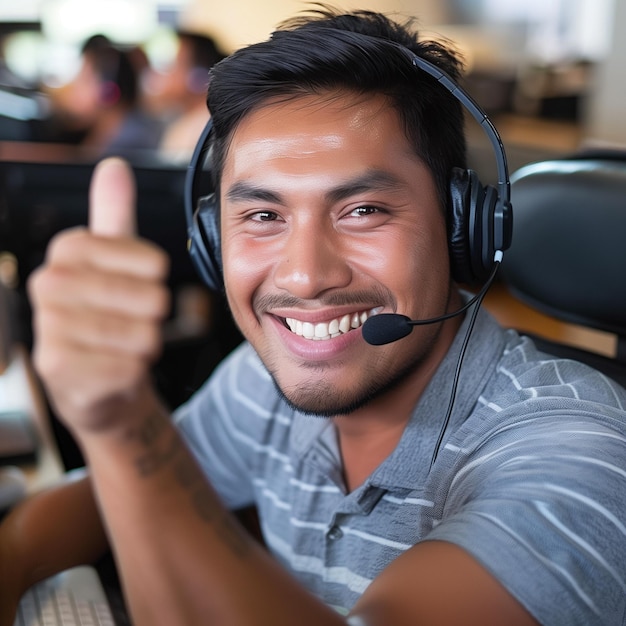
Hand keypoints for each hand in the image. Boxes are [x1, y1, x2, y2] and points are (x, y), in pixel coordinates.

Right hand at [28, 158, 170, 434]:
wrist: (93, 378)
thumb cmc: (107, 313)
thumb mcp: (113, 261)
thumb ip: (114, 216)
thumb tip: (114, 166)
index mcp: (67, 250)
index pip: (153, 262)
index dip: (158, 281)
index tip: (140, 284)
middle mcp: (48, 283)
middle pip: (152, 299)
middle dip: (152, 318)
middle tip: (128, 321)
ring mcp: (49, 326)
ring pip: (143, 335)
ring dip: (143, 345)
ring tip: (119, 344)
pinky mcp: (57, 368)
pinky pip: (130, 366)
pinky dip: (133, 371)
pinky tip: (112, 368)